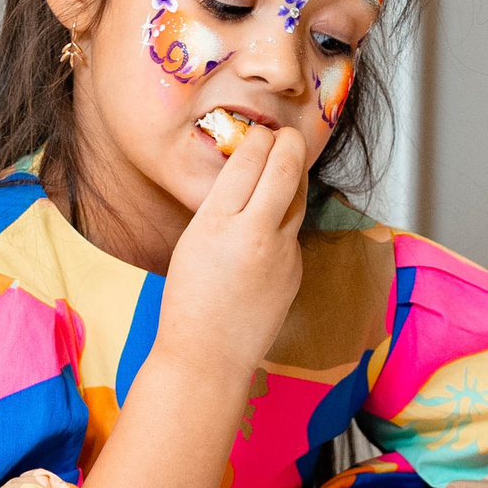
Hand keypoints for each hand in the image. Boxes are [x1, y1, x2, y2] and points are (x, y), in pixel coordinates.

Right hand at [157, 124, 307, 378]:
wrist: (208, 356)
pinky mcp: (296, 270)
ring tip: (289, 162)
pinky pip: (294, 232)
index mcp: (217, 222)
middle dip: (290, 144)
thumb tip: (247, 174)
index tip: (262, 131)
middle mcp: (255, 233)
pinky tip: (276, 217)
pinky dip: (287, 218)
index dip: (260, 139)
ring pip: (299, 198)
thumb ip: (220, 207)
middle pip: (286, 170)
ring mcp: (282, 253)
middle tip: (288, 134)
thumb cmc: (188, 301)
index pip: (250, 161)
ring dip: (296, 176)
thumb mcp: (192, 241)